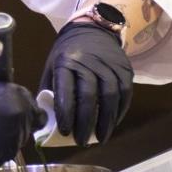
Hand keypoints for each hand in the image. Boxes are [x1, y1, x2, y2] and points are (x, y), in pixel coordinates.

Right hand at [0, 80, 46, 169]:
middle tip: (2, 119)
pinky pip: (10, 146)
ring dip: (12, 131)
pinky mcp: (8, 154)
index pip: (31, 101)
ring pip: (21, 134)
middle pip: (31, 119)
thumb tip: (11, 93)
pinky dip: (3, 143)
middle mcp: (21, 119)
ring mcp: (16, 139)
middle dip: (20, 117)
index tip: (14, 105)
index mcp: (16, 100)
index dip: (22, 103)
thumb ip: (3, 91)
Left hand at [40, 22, 133, 145]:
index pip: (66, 90)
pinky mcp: (125, 69)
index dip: (66, 112)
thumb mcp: (52, 67)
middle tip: (81, 141)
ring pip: (110, 97)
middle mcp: (89, 62)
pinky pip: (125, 94)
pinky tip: (112, 124)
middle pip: (89, 96)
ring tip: (100, 138)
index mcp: (66, 62)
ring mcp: (110, 65)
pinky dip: (119, 112)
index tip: (65, 131)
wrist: (93, 30)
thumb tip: (46, 122)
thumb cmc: (67, 54)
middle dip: (85, 122)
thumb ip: (50, 92)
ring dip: (105, 122)